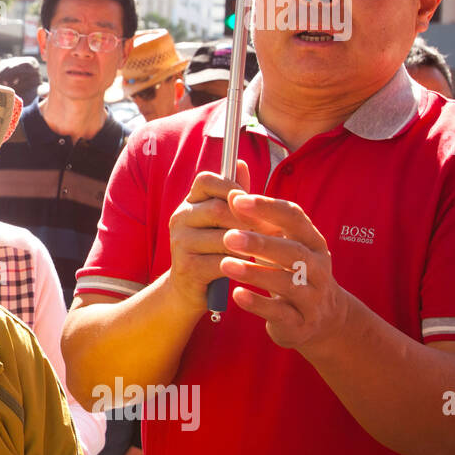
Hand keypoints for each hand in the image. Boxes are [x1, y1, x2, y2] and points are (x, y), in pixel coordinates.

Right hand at [166, 160, 251, 310]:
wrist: (189, 291)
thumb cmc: (212, 251)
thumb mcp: (221, 222)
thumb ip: (233, 196)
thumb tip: (241, 163)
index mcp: (189, 204)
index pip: (207, 181)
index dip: (232, 187)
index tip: (251, 201)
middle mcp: (180, 219)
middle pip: (220, 209)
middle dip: (250, 221)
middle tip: (275, 232)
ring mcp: (180, 243)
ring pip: (224, 237)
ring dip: (249, 246)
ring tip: (266, 251)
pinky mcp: (187, 268)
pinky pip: (221, 262)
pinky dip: (241, 265)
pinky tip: (251, 268)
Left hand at [220, 191, 353, 353]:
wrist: (320, 320)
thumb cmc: (291, 271)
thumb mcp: (281, 242)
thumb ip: (257, 217)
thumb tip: (232, 186)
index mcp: (312, 241)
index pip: (294, 217)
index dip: (267, 207)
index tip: (236, 200)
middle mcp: (317, 267)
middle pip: (292, 252)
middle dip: (261, 243)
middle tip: (228, 236)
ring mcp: (312, 296)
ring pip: (287, 283)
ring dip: (256, 274)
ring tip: (226, 265)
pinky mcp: (301, 323)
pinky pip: (280, 313)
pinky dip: (259, 304)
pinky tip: (237, 295)